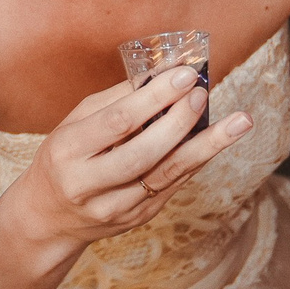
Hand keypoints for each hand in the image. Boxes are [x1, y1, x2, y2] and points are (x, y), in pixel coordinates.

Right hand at [11, 66, 253, 249]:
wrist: (49, 217)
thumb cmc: (64, 157)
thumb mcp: (75, 123)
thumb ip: (117, 98)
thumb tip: (165, 70)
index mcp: (67, 151)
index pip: (118, 122)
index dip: (154, 97)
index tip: (184, 74)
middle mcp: (89, 184)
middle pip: (144, 153)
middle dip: (179, 121)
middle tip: (203, 92)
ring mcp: (115, 207)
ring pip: (167, 174)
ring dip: (208, 145)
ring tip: (240, 121)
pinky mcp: (138, 218)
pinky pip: (174, 185)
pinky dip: (198, 159)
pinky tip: (218, 140)